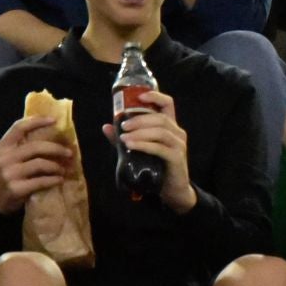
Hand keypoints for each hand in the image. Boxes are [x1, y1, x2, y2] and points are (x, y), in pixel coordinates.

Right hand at [0, 114, 71, 215]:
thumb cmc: (9, 174)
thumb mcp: (10, 157)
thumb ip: (23, 145)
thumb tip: (54, 133)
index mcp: (2, 146)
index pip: (19, 127)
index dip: (37, 121)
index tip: (54, 120)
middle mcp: (4, 158)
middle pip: (35, 147)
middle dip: (56, 149)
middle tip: (69, 153)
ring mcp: (9, 174)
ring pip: (40, 164)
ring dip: (56, 166)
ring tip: (63, 169)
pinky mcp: (15, 189)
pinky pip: (40, 181)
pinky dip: (53, 180)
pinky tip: (59, 180)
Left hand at [101, 90, 193, 211]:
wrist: (173, 190)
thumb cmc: (158, 167)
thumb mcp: (141, 149)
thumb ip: (126, 137)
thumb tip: (106, 126)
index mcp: (170, 126)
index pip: (167, 104)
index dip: (155, 96)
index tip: (138, 95)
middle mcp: (177, 132)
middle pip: (160, 118)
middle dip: (140, 119)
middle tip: (123, 125)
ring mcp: (178, 145)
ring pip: (160, 131)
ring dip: (140, 132)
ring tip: (124, 137)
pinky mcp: (176, 158)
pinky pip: (160, 148)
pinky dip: (144, 145)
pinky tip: (132, 145)